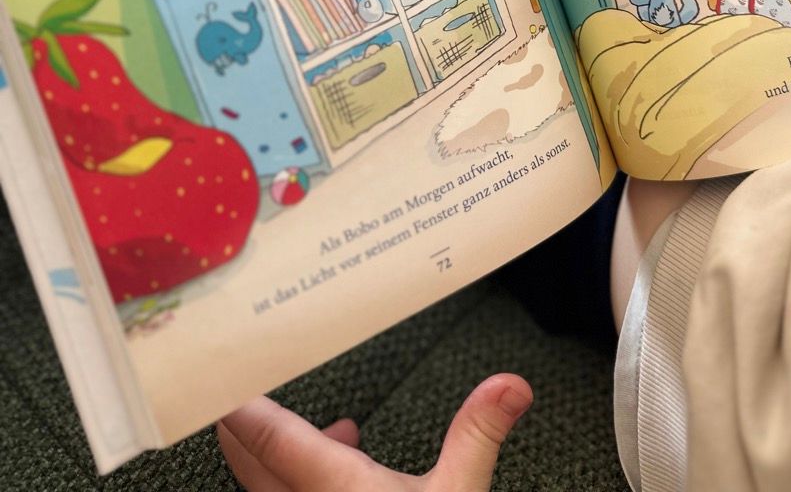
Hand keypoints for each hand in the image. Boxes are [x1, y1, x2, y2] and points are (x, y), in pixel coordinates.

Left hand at [217, 374, 531, 490]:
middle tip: (241, 379)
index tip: (218, 371)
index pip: (267, 437)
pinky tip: (338, 464)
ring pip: (265, 488)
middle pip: (250, 461)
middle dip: (243, 420)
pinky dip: (297, 478)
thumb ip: (478, 434)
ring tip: (317, 422)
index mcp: (337, 489)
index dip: (239, 402)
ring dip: (273, 451)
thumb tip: (512, 384)